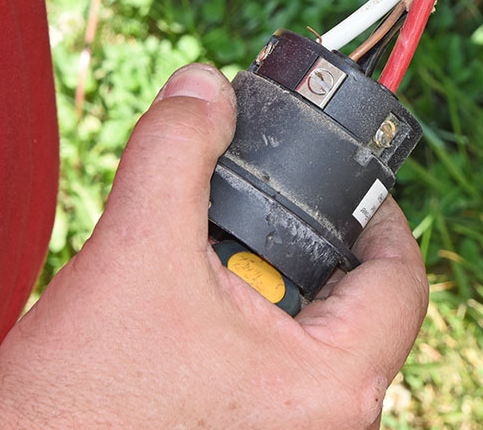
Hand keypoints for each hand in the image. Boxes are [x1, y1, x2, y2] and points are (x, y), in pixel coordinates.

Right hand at [0, 64, 426, 428]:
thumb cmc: (81, 395)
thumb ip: (177, 149)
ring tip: (226, 250)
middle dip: (316, 242)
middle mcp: (327, 420)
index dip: (379, 210)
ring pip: (319, 336)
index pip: (401, 278)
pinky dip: (259, 321)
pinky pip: (284, 368)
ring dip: (283, 281)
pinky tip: (204, 298)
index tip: (346, 177)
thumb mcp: (135, 246)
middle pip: (362, 304)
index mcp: (331, 383)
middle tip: (274, 201)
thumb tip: (203, 87)